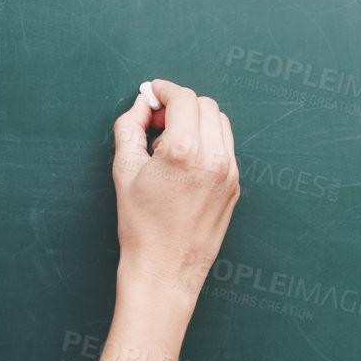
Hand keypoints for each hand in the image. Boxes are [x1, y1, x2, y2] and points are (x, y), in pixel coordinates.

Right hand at [109, 79, 240, 297]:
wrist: (164, 270)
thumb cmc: (140, 225)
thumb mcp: (124, 170)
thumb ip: (130, 127)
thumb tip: (141, 104)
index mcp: (185, 151)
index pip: (183, 98)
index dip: (164, 90)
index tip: (152, 94)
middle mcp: (214, 158)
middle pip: (204, 105)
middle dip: (180, 104)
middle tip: (156, 121)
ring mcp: (230, 173)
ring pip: (220, 123)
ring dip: (196, 120)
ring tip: (170, 142)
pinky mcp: (236, 186)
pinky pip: (225, 147)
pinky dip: (207, 141)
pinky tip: (184, 161)